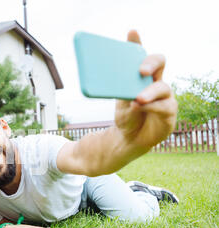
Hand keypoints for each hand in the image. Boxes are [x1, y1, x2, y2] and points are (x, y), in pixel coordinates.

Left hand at [115, 30, 177, 149]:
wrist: (129, 138)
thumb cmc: (126, 116)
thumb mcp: (119, 102)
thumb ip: (119, 90)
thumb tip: (113, 82)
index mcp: (143, 77)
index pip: (142, 55)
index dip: (138, 43)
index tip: (131, 33)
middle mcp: (156, 82)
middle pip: (160, 63)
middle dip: (151, 63)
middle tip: (141, 70)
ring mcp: (165, 97)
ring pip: (162, 88)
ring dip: (149, 93)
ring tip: (137, 98)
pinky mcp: (169, 113)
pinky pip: (164, 107)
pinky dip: (151, 107)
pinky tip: (141, 107)